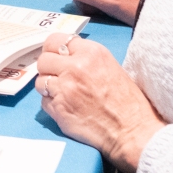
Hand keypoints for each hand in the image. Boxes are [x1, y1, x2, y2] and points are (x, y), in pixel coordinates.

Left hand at [34, 32, 164, 172]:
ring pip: (40, 81)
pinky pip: (44, 102)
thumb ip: (85, 58)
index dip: (52, 49)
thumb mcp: (110, 66)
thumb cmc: (127, 102)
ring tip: (64, 95)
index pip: (55, 40)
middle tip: (58, 77)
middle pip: (44, 60)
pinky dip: (52, 105)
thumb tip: (63, 55)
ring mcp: (65, 88)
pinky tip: (67, 108)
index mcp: (91, 53)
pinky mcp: (59, 108)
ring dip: (48, 88)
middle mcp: (75, 67)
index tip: (55, 56)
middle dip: (48, 69)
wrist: (133, 132)